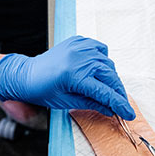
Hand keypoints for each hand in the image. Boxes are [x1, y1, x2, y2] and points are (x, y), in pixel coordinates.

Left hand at [0, 35, 134, 119]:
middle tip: (122, 105)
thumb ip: (91, 104)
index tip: (128, 114)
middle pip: (111, 77)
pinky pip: (100, 49)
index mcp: (74, 76)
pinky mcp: (78, 41)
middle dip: (118, 93)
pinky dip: (103, 60)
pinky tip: (99, 70)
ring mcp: (79, 47)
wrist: (26, 74)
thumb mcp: (67, 102)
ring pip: (108, 64)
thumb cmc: (42, 90)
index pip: (105, 93)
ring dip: (112, 78)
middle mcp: (79, 58)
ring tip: (109, 89)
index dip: (119, 105)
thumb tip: (111, 109)